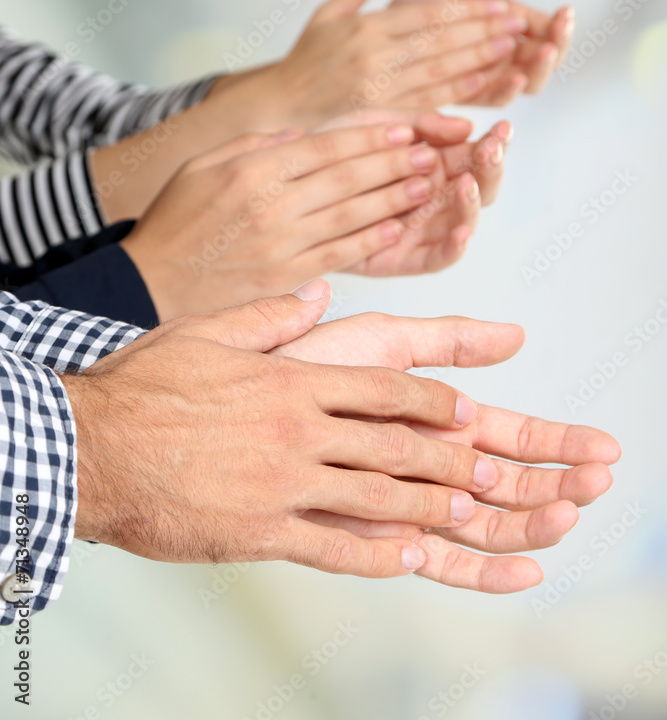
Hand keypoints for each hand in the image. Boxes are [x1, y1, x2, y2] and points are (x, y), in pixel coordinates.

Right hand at [62, 288, 505, 577]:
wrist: (90, 448)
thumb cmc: (145, 387)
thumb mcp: (208, 330)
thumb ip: (272, 313)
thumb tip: (318, 291)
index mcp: (293, 381)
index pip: (384, 388)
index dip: (433, 400)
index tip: (467, 410)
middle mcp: (300, 432)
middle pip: (394, 444)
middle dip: (448, 458)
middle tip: (490, 471)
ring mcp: (284, 485)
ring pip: (377, 496)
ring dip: (428, 505)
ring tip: (466, 513)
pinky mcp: (260, 532)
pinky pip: (334, 549)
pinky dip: (378, 555)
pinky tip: (409, 560)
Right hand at [121, 120, 457, 319]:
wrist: (150, 283)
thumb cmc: (175, 222)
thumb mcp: (199, 167)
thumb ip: (250, 146)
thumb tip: (298, 137)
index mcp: (252, 170)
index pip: (325, 147)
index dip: (371, 138)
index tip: (405, 130)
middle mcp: (271, 205)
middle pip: (347, 177)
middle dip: (393, 163)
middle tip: (430, 152)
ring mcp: (281, 243)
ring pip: (350, 215)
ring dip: (393, 199)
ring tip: (426, 185)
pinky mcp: (286, 277)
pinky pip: (338, 254)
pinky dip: (370, 241)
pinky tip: (397, 228)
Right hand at [203, 0, 528, 129]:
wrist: (277, 109)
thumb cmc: (304, 63)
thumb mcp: (325, 15)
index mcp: (365, 28)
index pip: (426, 16)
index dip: (466, 10)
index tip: (498, 4)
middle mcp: (373, 57)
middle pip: (439, 41)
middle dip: (482, 30)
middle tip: (518, 21)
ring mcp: (378, 88)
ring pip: (439, 70)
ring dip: (479, 57)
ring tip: (511, 45)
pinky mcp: (380, 115)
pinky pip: (428, 101)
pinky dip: (459, 91)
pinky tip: (486, 82)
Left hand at [272, 295, 620, 592]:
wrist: (232, 402)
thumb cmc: (299, 362)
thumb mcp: (379, 340)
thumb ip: (444, 339)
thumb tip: (517, 334)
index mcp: (425, 417)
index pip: (505, 433)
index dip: (553, 441)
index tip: (600, 447)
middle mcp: (418, 462)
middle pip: (502, 480)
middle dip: (555, 481)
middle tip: (601, 480)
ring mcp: (397, 500)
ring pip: (478, 521)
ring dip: (527, 520)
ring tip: (572, 512)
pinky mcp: (370, 533)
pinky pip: (432, 559)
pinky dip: (479, 569)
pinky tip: (523, 570)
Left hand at [317, 108, 510, 274]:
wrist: (285, 189)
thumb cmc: (330, 152)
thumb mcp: (375, 125)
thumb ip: (420, 123)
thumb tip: (467, 125)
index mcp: (433, 164)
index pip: (474, 155)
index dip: (493, 143)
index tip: (502, 128)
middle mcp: (433, 199)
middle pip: (478, 189)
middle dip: (490, 170)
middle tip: (490, 152)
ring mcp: (420, 230)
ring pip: (463, 223)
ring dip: (473, 205)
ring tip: (468, 183)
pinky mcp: (402, 259)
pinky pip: (436, 259)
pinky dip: (454, 247)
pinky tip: (461, 231)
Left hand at [392, 0, 574, 105]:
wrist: (375, 32)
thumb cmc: (414, 5)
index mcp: (505, 26)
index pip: (545, 31)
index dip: (559, 24)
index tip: (566, 12)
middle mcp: (501, 56)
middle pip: (543, 60)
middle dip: (556, 46)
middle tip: (557, 35)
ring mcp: (486, 79)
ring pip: (527, 83)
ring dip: (539, 68)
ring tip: (544, 52)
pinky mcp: (465, 99)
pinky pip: (493, 99)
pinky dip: (508, 88)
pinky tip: (516, 76)